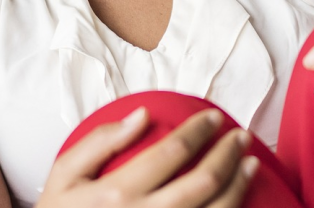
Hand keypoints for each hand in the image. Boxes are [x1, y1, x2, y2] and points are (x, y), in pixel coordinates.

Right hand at [37, 107, 259, 206]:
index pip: (173, 152)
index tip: (213, 117)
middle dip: (228, 153)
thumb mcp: (63, 177)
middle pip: (203, 182)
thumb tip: (142, 115)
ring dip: (239, 185)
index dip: (200, 130)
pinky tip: (237, 199)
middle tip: (240, 135)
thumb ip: (100, 142)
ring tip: (250, 163)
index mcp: (117, 194)